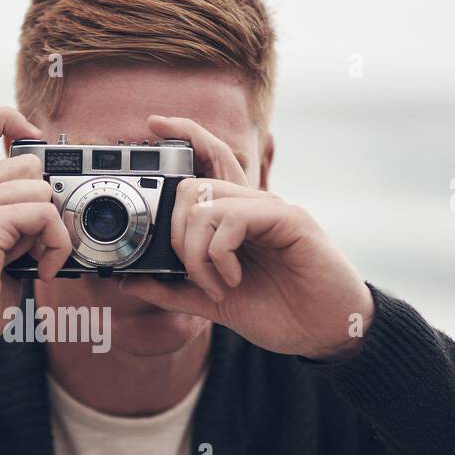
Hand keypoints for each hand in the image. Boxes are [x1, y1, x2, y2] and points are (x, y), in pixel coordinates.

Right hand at [0, 107, 72, 365]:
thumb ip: (11, 212)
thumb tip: (53, 194)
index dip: (7, 120)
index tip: (34, 141)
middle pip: (27, 162)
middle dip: (45, 200)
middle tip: (38, 243)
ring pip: (40, 188)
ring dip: (53, 228)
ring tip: (38, 260)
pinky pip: (43, 214)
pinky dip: (56, 245)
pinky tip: (43, 270)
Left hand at [119, 115, 373, 359]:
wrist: (327, 333)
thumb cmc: (281, 313)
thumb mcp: (213, 302)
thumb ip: (173, 289)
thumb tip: (127, 280)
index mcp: (234, 219)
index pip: (202, 166)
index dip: (181, 137)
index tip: (154, 122)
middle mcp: (251, 207)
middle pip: (191, 185)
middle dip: (173, 233)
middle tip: (188, 273)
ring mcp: (271, 210)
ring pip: (206, 203)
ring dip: (195, 253)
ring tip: (214, 285)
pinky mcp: (289, 220)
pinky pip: (233, 218)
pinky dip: (219, 254)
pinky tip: (231, 280)